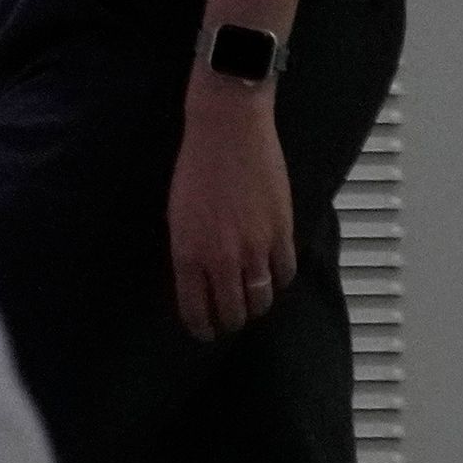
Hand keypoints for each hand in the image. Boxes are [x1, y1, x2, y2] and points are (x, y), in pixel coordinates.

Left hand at [168, 77, 297, 340]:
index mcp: (188, 252)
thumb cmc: (195, 166)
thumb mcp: (177, 212)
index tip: (203, 332)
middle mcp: (222, 257)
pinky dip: (278, 281)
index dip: (200, 326)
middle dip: (230, 322)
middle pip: (233, 311)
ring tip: (251, 304)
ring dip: (256, 306)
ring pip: (262, 299)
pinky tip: (272, 277)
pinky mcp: (282, 233)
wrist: (227, 131)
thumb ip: (188, 248)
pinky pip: (285, 274)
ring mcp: (255, 248)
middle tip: (229, 322)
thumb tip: (197, 276)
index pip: (195, 308)